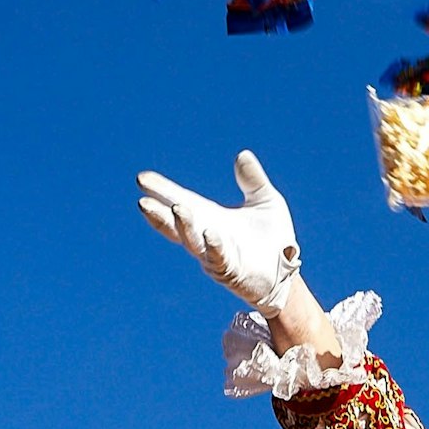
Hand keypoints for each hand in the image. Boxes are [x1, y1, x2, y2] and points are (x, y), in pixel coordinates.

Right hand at [138, 150, 301, 316]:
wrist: (286, 273)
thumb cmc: (273, 239)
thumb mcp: (265, 201)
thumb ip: (252, 180)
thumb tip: (242, 154)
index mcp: (210, 217)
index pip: (180, 200)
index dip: (161, 191)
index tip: (142, 179)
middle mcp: (206, 236)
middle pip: (177, 224)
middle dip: (159, 214)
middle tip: (143, 201)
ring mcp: (216, 256)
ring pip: (193, 242)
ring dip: (184, 227)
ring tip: (176, 208)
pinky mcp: (232, 271)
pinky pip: (220, 259)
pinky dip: (214, 246)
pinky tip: (210, 233)